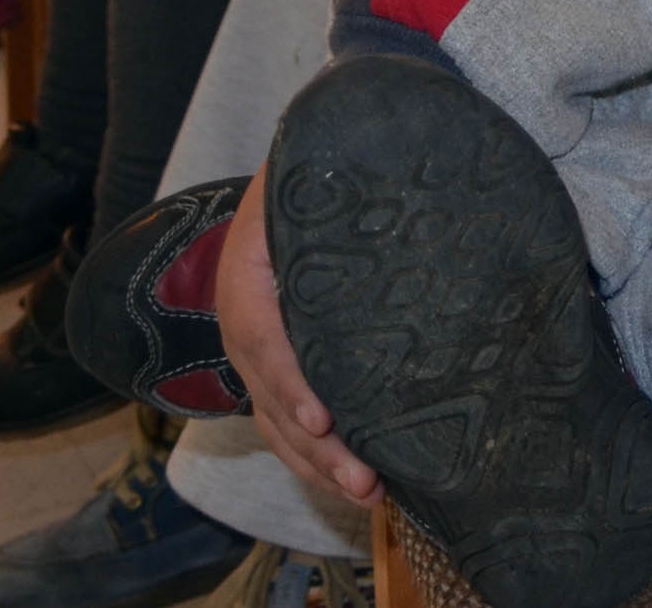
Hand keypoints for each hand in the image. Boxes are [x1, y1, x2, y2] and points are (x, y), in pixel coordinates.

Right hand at [219, 165, 380, 504]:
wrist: (309, 159)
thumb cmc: (326, 165)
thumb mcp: (321, 167)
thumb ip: (348, 182)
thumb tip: (405, 177)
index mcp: (248, 265)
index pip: (258, 330)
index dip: (287, 379)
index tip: (323, 417)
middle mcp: (246, 313)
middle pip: (269, 391)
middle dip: (314, 445)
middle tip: (363, 478)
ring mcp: (262, 345)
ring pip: (278, 419)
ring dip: (317, 463)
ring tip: (368, 492)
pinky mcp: (285, 363)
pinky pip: (290, 417)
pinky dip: (319, 453)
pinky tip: (361, 478)